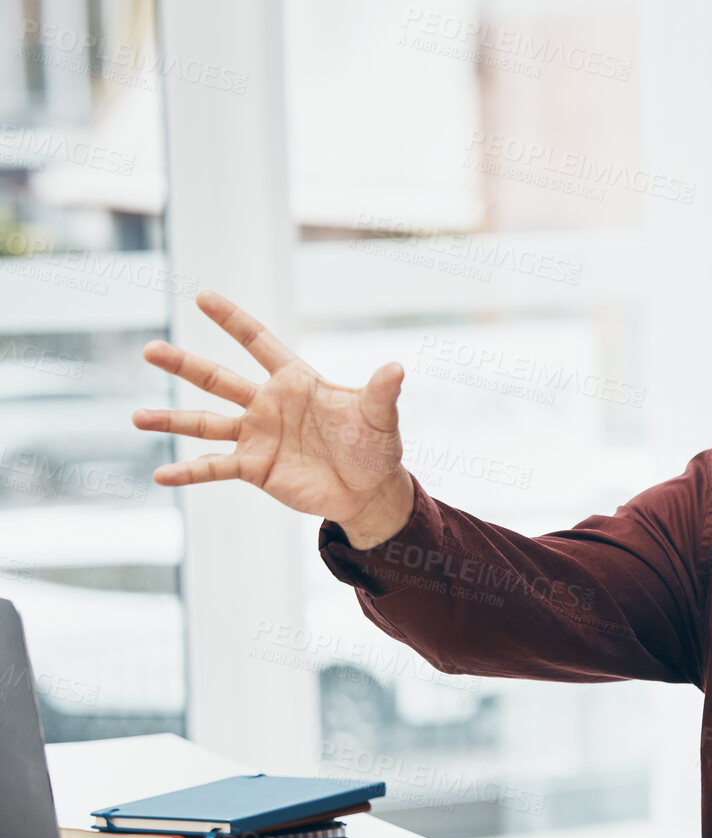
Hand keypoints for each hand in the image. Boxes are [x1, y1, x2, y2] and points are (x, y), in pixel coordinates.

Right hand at [132, 290, 413, 548]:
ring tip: (136, 417)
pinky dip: (189, 472)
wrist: (369, 490)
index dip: (233, 320)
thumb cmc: (375, 446)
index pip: (259, 343)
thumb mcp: (380, 418)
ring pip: (206, 423)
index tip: (202, 296)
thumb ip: (382, 392)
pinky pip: (215, 467)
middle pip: (218, 379)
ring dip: (172, 421)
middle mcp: (268, 405)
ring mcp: (257, 436)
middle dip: (184, 364)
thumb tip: (398, 368)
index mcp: (295, 382)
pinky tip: (161, 475)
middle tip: (149, 351)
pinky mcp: (254, 468)